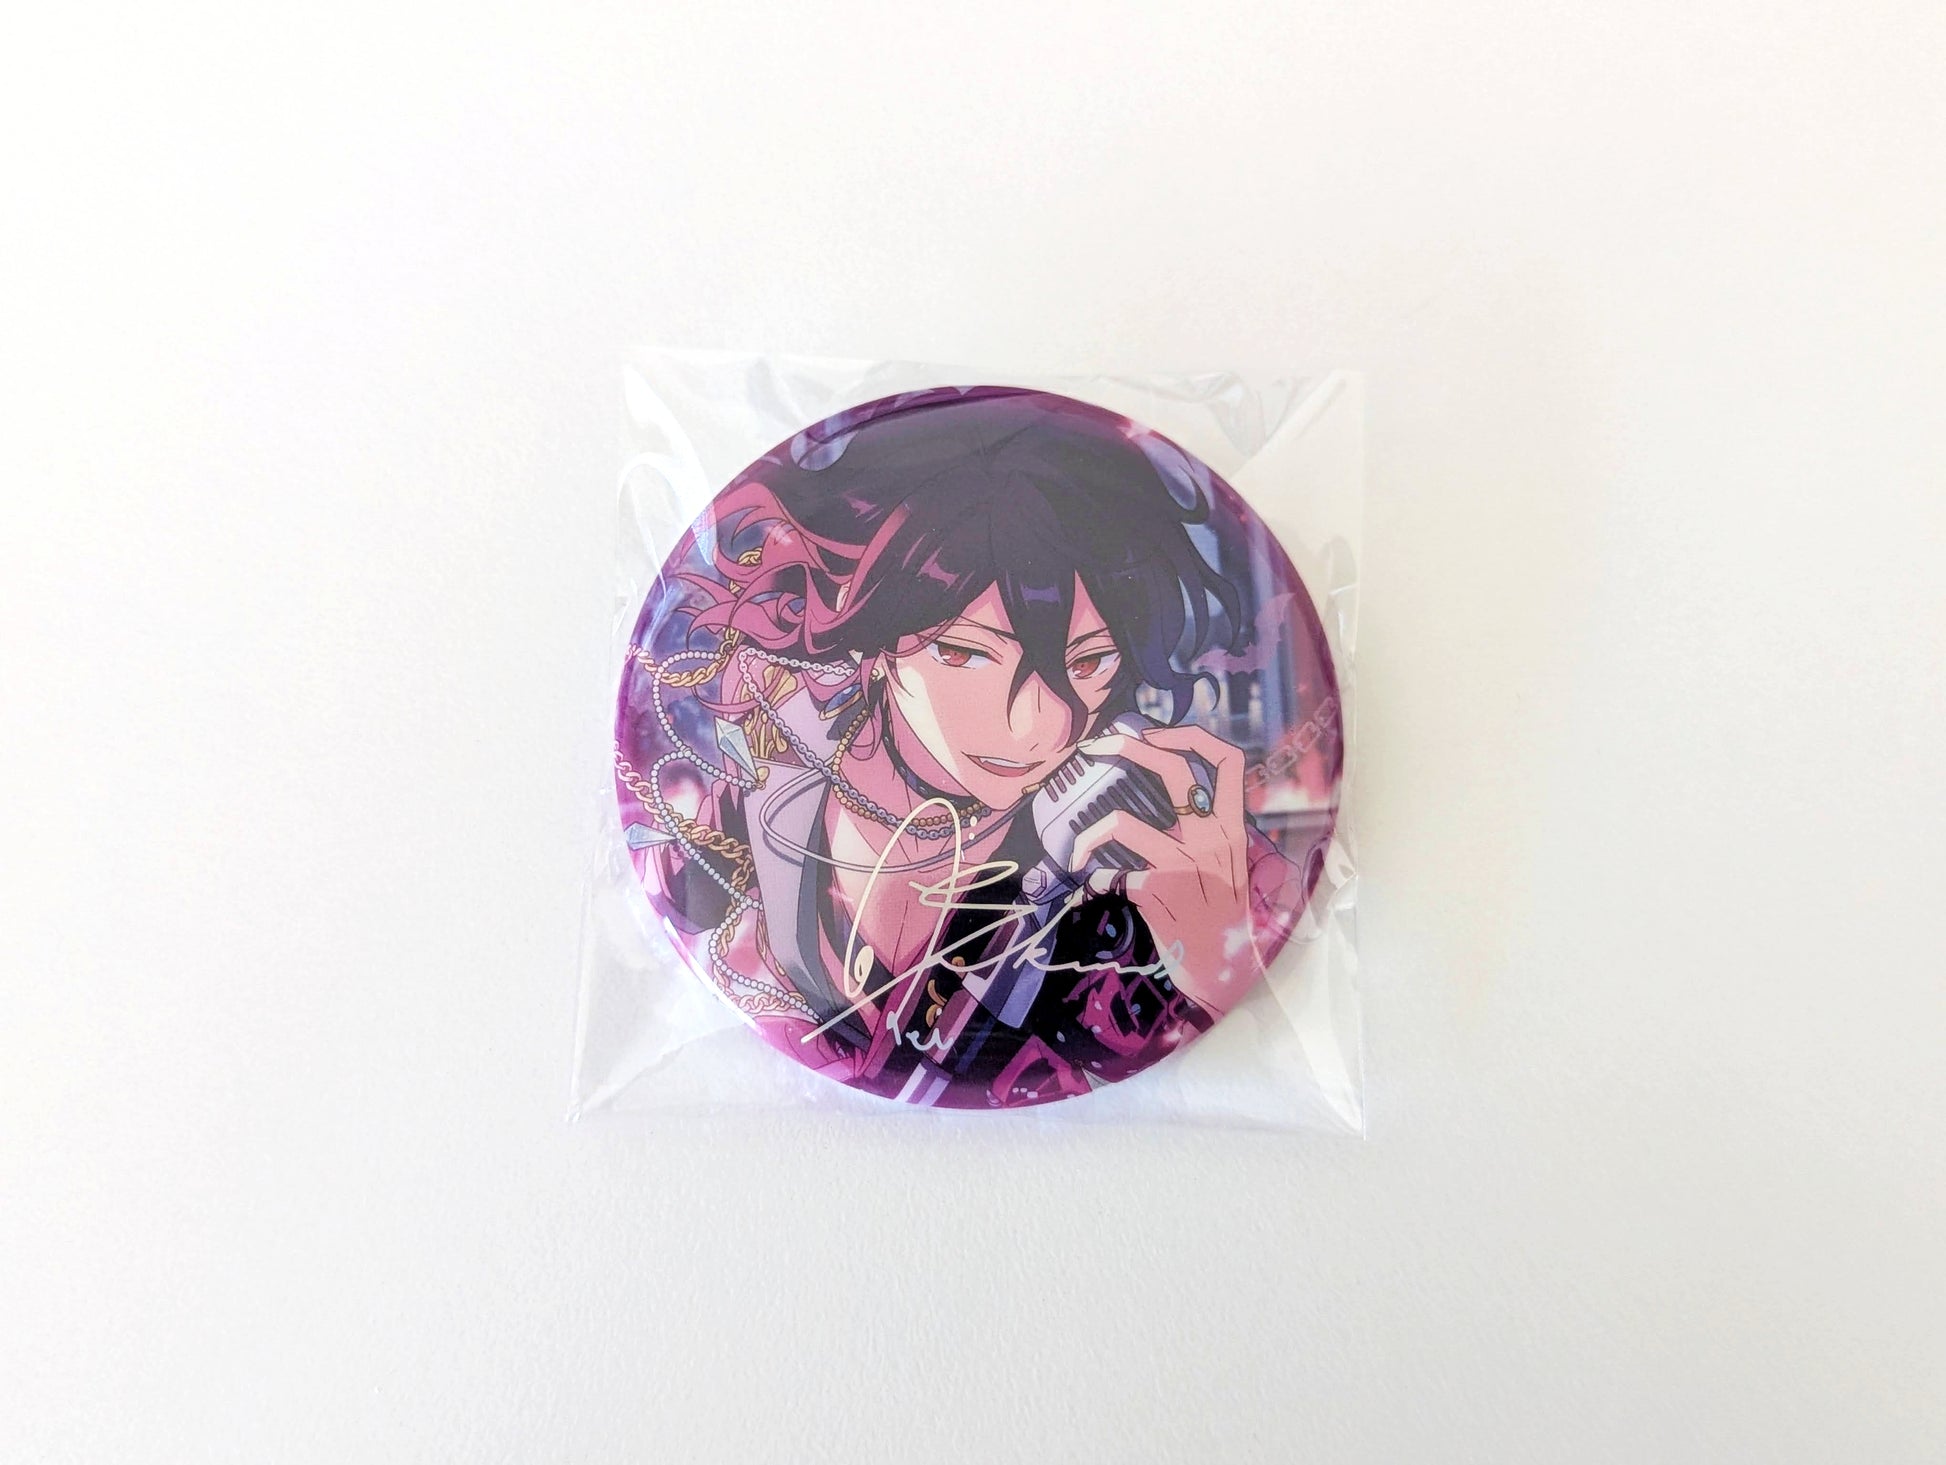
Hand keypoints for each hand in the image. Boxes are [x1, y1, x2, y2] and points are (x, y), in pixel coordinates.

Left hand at [1064, 724, 1259, 1017]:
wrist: (1222, 972)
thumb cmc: (1217, 916)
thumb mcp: (1226, 867)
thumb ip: (1204, 831)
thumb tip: (1169, 798)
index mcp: (1232, 828)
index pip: (1228, 761)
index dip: (1191, 736)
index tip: (1156, 733)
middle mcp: (1213, 839)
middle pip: (1174, 770)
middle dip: (1128, 747)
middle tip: (1095, 748)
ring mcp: (1186, 865)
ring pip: (1122, 824)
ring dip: (1087, 835)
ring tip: (1077, 850)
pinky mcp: (1160, 893)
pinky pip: (1109, 876)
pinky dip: (1095, 882)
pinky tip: (1096, 892)